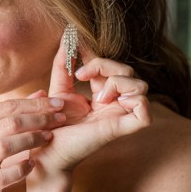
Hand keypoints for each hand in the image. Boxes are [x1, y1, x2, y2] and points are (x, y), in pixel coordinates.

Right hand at [0, 96, 66, 191]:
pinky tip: (33, 164)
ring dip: (33, 139)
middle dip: (39, 119)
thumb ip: (13, 113)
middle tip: (60, 119)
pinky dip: (23, 168)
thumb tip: (42, 94)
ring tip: (49, 137)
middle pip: (9, 123)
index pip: (6, 107)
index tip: (58, 103)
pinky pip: (7, 174)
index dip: (34, 104)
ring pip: (6, 145)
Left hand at [31, 40, 150, 174]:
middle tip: (81, 75)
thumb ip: (62, 66)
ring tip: (97, 96)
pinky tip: (110, 101)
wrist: (44, 151)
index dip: (97, 57)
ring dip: (117, 81)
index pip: (112, 67)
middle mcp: (115, 104)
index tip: (76, 53)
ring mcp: (120, 116)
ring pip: (141, 85)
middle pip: (128, 71)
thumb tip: (67, 40)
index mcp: (102, 95)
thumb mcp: (57, 90)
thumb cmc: (51, 126)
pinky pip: (145, 110)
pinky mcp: (122, 129)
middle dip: (105, 65)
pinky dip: (134, 99)